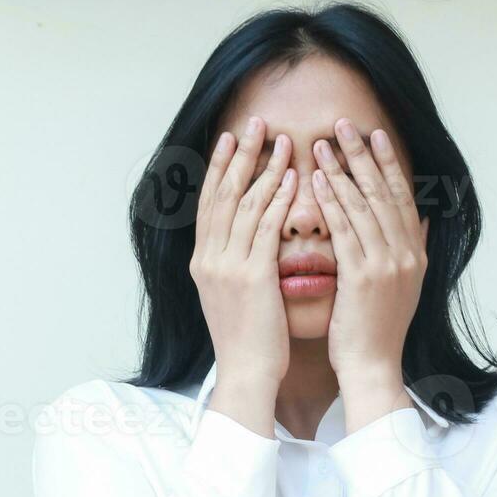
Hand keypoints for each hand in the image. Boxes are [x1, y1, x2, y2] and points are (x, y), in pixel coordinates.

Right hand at [190, 115, 297, 435]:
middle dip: (239, 155)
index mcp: (203, 262)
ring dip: (263, 168)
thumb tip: (247, 242)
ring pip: (244, 204)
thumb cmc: (247, 341)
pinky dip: (278, 199)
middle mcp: (209, 259)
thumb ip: (236, 264)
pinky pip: (265, 228)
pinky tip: (293, 177)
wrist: (246, 374)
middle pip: (222, 194)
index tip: (229, 138)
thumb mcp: (233, 297)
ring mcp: (227, 267)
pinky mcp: (251, 277)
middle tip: (254, 121)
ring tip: (281, 139)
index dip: (219, 167)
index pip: (208, 203)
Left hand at [311, 120, 429, 430]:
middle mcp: (407, 255)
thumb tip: (424, 222)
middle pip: (384, 193)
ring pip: (363, 206)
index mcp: (416, 254)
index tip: (374, 135)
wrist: (373, 368)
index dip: (389, 163)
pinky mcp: (363, 278)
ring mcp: (387, 265)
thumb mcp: (404, 287)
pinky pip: (345, 231)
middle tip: (344, 124)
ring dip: (342, 171)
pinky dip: (332, 203)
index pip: (403, 197)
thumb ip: (413, 252)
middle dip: (363, 155)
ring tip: (323, 144)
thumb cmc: (377, 330)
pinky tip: (316, 181)